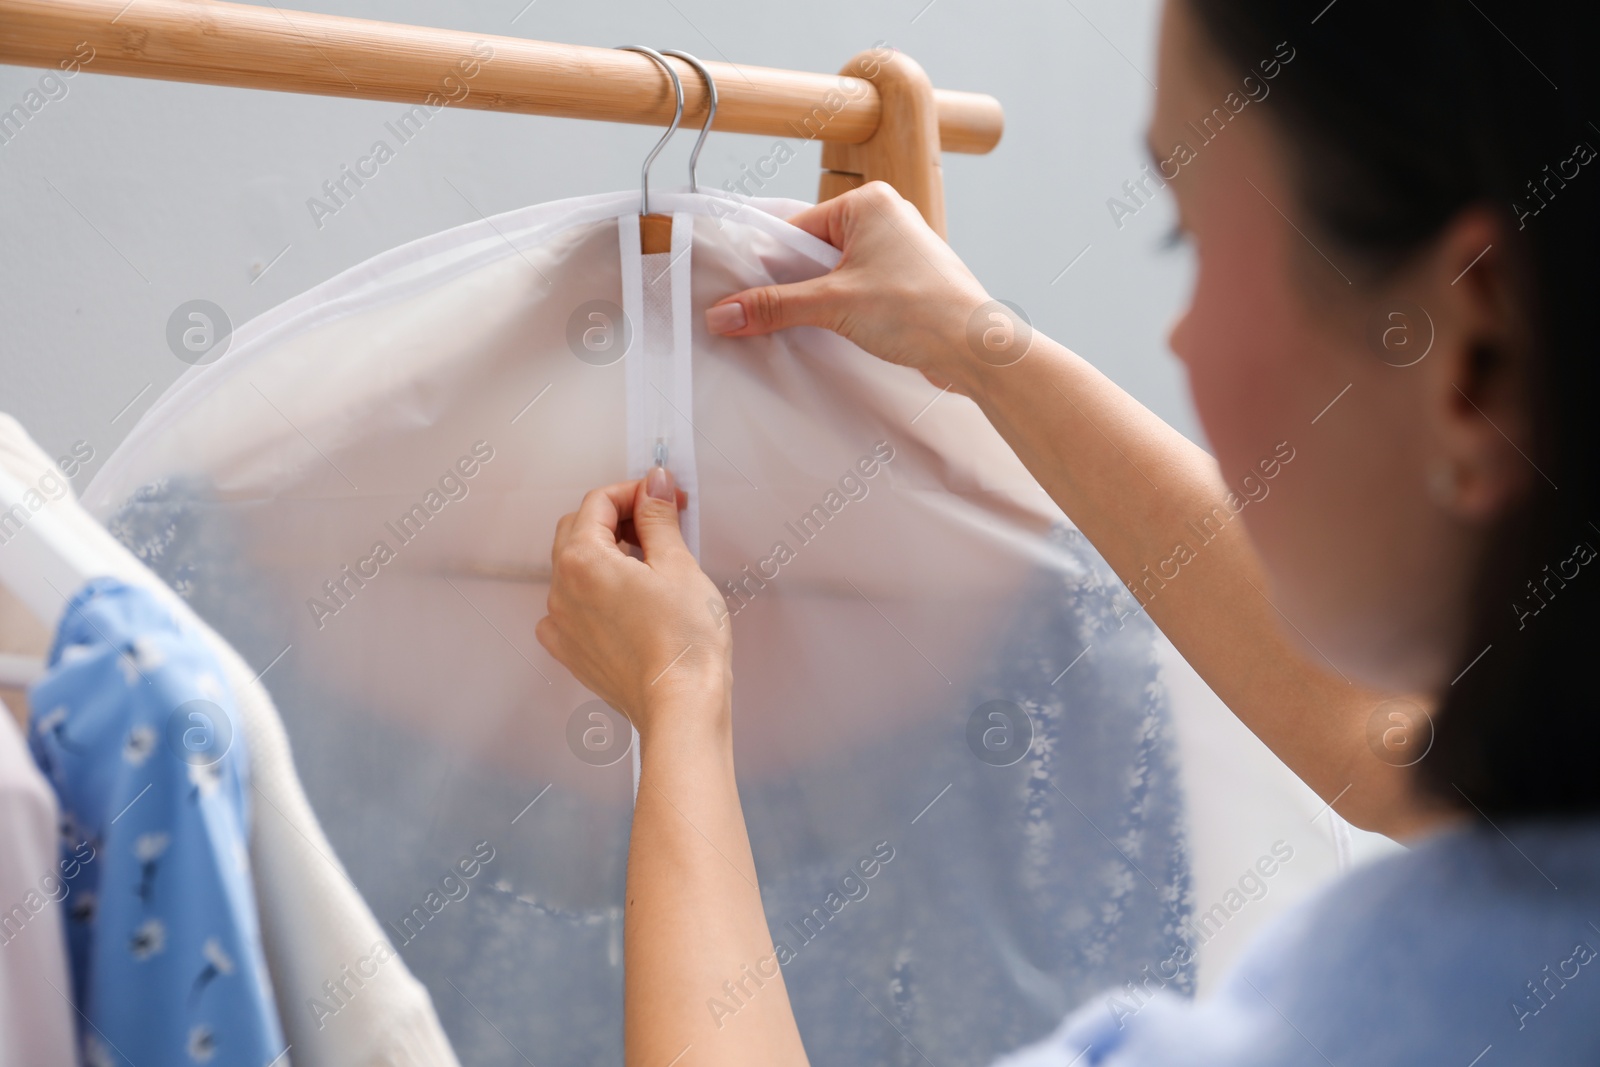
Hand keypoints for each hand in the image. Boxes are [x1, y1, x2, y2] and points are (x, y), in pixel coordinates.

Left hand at [535, 466, 731, 739]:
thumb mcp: (679, 565)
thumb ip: (657, 518)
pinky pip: (572, 607)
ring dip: (607, 554)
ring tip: (651, 565)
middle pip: (579, 530)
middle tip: (661, 523)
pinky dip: (595, 593)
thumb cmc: (685, 643)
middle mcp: (561, 590)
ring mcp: (561, 624)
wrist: (680, 707)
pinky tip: (628, 602)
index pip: (599, 502)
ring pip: (574, 568)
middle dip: (618, 518)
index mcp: (583, 561)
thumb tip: (652, 485)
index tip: (665, 497)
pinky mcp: (571, 652)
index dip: (635, 492)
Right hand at [703, 181, 995, 394]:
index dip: (772, 266)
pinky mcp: (909, 282)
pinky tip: (839, 332)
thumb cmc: (920, 310)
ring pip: (838, 274)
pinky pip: (860, 290)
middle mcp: (887, 217)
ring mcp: (900, 250)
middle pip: (816, 251)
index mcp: (869, 202)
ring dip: (821, 301)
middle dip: (797, 285)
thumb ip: (775, 307)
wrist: (975, 348)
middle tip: (776, 315)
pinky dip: (844, 310)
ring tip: (815, 325)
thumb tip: (724, 313)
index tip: (748, 295)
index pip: (798, 229)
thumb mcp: (834, 305)